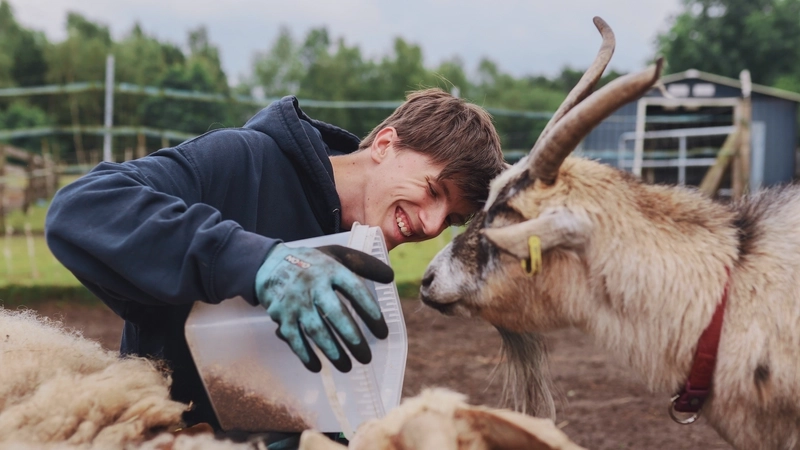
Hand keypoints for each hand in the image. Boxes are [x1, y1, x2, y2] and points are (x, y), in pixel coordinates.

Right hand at [255, 244, 393, 372]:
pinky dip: (305, 354)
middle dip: (352, 338)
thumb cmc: (312, 263)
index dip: (369, 310)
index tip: (382, 332)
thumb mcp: (337, 255)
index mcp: (330, 269)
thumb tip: (390, 278)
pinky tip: (318, 367)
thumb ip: (363, 265)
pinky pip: (294, 338)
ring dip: (332, 351)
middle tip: (367, 357)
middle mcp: (312, 285)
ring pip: (315, 330)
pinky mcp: (281, 315)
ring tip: (348, 367)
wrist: (269, 263)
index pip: (354, 289)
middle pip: (335, 313)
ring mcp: (295, 301)